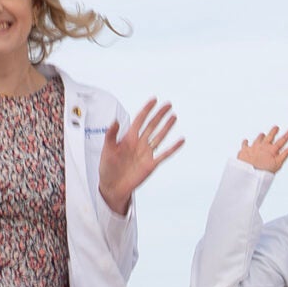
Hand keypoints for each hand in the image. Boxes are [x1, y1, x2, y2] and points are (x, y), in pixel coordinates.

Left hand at [98, 98, 184, 213]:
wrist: (113, 185)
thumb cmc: (108, 168)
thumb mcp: (107, 149)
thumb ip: (111, 135)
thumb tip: (115, 121)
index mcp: (128, 138)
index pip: (140, 120)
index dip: (147, 110)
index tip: (153, 100)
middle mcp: (139, 143)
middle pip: (152, 125)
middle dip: (159, 115)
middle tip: (168, 105)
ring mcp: (146, 153)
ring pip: (159, 136)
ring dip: (166, 127)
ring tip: (173, 117)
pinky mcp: (151, 164)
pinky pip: (165, 154)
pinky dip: (173, 147)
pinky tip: (181, 140)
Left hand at [236, 125, 287, 173]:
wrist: (248, 173)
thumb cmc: (264, 170)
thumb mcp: (278, 164)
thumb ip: (286, 154)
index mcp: (272, 149)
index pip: (282, 140)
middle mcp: (262, 146)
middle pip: (269, 136)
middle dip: (273, 131)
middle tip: (276, 127)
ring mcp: (253, 147)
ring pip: (258, 139)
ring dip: (261, 136)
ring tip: (262, 134)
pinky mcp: (244, 150)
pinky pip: (245, 144)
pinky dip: (246, 142)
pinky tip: (246, 141)